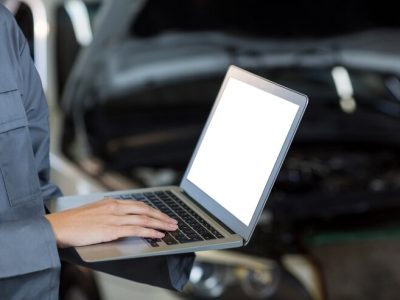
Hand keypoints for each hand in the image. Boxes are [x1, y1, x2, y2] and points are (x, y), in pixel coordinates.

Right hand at [45, 198, 177, 247]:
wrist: (58, 226)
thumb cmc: (73, 221)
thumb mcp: (95, 211)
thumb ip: (110, 213)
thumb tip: (122, 218)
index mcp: (112, 202)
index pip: (139, 204)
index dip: (153, 210)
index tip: (162, 214)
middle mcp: (115, 207)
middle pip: (145, 210)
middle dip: (161, 216)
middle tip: (173, 221)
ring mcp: (114, 218)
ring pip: (143, 219)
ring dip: (160, 224)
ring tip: (171, 228)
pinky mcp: (111, 229)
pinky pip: (135, 229)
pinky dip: (149, 231)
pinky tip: (157, 234)